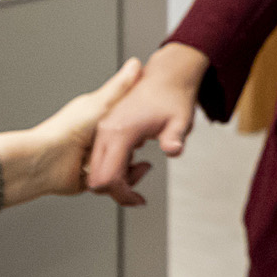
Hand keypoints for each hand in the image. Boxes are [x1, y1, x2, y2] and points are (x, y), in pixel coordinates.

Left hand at [19, 58, 148, 204]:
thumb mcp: (100, 103)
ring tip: (134, 167)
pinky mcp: (89, 180)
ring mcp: (92, 161)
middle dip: (134, 151)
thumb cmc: (67, 130)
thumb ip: (121, 87)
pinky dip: (118, 183)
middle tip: (138, 149)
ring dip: (129, 169)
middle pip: (126, 147)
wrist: (45, 161)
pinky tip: (123, 179)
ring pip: (121, 166)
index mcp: (98, 121)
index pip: (125, 121)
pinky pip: (110, 183)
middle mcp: (95, 141)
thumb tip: (135, 64)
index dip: (139, 125)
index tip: (149, 125)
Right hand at [88, 44, 206, 196]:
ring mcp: (103, 130)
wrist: (167, 76)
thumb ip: (174, 137)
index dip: (123, 195)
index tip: (140, 199)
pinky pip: (101, 158)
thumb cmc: (172, 96)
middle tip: (140, 192)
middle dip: (117, 191)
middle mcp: (106, 131)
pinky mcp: (105, 130)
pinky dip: (114, 168)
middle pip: (96, 177)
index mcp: (120, 131)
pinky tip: (135, 161)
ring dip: (116, 179)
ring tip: (142, 168)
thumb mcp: (180, 120)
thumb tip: (173, 150)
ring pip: (96, 169)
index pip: (108, 177)